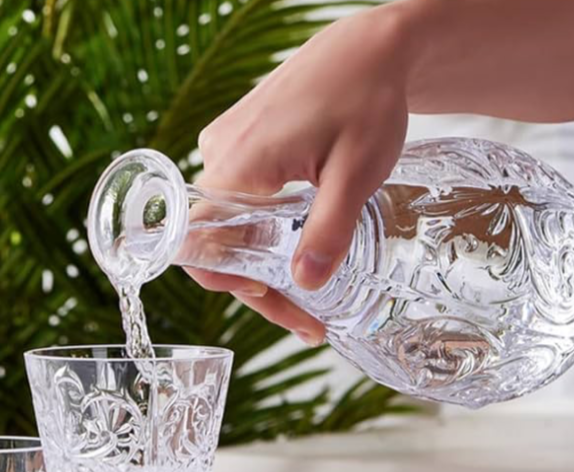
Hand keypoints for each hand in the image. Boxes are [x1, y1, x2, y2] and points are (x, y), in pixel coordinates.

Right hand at [189, 3, 411, 344]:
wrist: (370, 50)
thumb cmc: (366, 99)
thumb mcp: (356, 174)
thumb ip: (329, 232)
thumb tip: (306, 285)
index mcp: (239, 165)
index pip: (203, 246)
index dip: (232, 285)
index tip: (279, 304)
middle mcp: (220, 156)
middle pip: (221, 244)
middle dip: (263, 287)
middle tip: (309, 319)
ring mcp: (227, 148)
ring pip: (231, 226)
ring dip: (264, 261)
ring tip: (309, 293)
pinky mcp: (240, 144)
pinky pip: (239, 201)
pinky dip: (264, 230)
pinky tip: (296, 248)